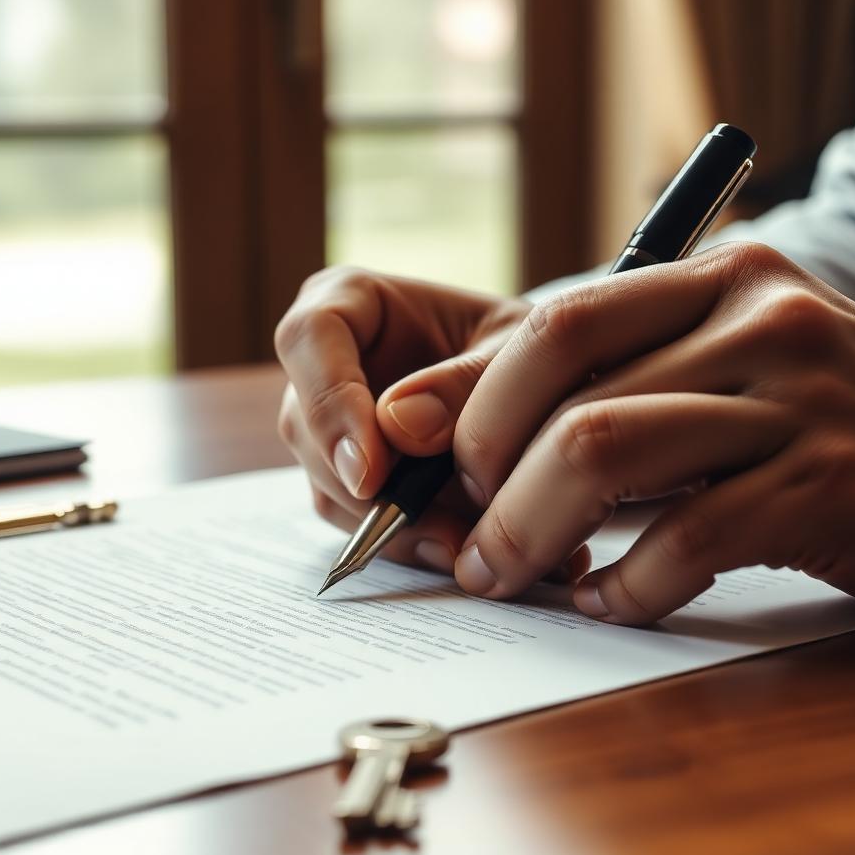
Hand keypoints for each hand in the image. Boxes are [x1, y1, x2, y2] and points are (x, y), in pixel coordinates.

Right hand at [275, 267, 588, 577]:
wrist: (546, 388)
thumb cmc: (525, 346)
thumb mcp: (514, 349)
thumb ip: (464, 382)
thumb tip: (398, 430)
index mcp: (350, 303)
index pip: (309, 336)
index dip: (330, 403)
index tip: (370, 471)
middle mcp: (325, 366)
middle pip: (308, 427)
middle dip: (367, 487)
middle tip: (434, 527)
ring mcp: (332, 429)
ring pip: (329, 486)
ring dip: (393, 525)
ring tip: (467, 546)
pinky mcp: (351, 481)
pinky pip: (358, 523)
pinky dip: (409, 542)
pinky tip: (462, 551)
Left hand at [449, 241, 854, 621]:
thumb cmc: (850, 423)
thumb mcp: (741, 370)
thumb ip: (627, 378)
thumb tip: (469, 414)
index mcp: (722, 278)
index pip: (556, 319)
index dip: (464, 391)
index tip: (413, 449)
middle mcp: (755, 317)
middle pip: (562, 381)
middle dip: (482, 466)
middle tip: (467, 533)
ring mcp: (795, 398)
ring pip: (602, 449)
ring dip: (530, 532)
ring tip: (515, 577)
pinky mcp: (828, 484)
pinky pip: (684, 537)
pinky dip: (627, 584)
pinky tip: (616, 604)